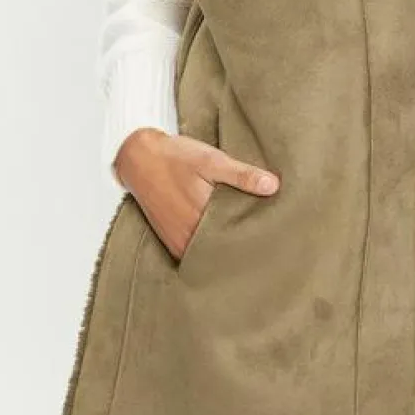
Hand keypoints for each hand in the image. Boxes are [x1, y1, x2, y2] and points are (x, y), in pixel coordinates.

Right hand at [113, 127, 279, 262]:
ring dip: (227, 251)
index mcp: (203, 216)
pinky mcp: (172, 242)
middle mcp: (189, 235)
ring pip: (210, 256)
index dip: (258, 239)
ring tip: (251, 246)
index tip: (276, 238)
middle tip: (269, 244)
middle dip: (245, 248)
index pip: (238, 238)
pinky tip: (224, 243)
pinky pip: (195, 255)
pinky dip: (210, 252)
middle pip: (225, 251)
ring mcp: (179, 241)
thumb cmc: (176, 157)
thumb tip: (273, 186)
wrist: (138, 158)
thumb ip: (242, 175)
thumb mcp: (212, 160)